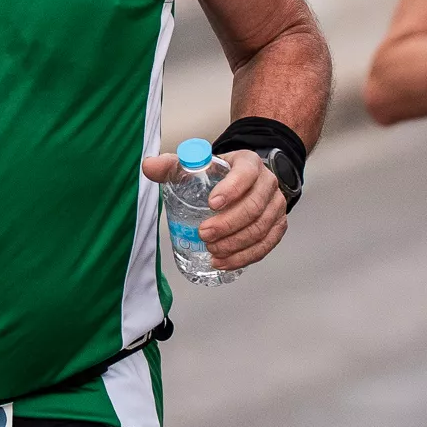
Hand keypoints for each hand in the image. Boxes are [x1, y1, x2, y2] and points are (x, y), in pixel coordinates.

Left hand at [137, 148, 288, 270]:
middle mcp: (267, 183)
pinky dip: (245, 257)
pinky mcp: (277, 226)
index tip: (211, 204)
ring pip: (261, 228)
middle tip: (204, 234)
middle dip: (228, 224)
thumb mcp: (197, 165)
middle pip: (254, 206)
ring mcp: (275, 206)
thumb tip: (148, 166)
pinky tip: (224, 262)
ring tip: (213, 251)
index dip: (231, 190)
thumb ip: (173, 165)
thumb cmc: (218, 175)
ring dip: (236, 244)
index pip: (245, 174)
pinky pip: (266, 245)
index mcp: (249, 163)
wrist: (244, 180)